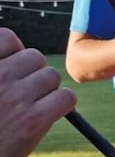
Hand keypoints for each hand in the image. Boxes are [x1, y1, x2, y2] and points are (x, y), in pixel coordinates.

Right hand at [0, 28, 76, 156]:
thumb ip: (0, 68)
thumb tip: (20, 51)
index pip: (8, 38)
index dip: (13, 51)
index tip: (10, 66)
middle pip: (35, 57)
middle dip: (32, 72)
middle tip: (22, 91)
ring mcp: (16, 97)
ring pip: (51, 76)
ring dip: (47, 89)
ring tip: (31, 104)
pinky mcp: (34, 119)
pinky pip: (66, 97)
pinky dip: (63, 103)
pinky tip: (50, 112)